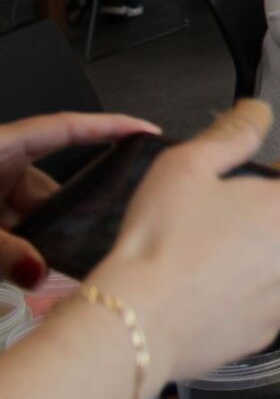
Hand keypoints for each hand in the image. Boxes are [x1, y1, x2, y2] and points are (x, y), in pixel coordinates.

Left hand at [0, 113, 158, 286]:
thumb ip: (4, 252)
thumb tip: (40, 271)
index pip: (65, 128)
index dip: (108, 126)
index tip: (146, 130)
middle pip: (52, 181)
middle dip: (70, 212)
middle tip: (91, 237)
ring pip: (35, 208)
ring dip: (43, 235)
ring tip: (49, 263)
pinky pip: (18, 222)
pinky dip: (25, 242)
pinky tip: (29, 264)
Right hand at [85, 101, 279, 386]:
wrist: (136, 320)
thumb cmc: (162, 236)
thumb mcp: (187, 167)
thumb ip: (232, 136)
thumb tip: (260, 109)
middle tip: (236, 233)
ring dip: (269, 275)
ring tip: (215, 271)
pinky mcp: (266, 340)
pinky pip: (268, 316)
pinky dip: (247, 309)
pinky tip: (206, 303)